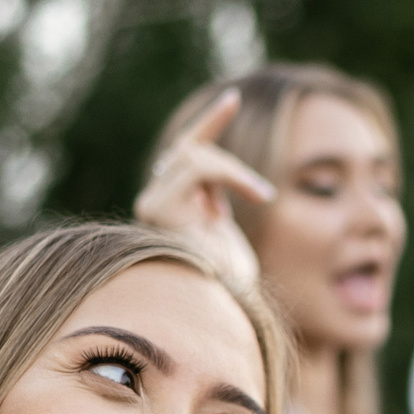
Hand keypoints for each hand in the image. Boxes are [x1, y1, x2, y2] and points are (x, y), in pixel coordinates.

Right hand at [131, 88, 274, 293]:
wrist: (226, 314)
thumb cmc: (231, 284)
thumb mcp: (223, 227)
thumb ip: (211, 196)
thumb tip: (207, 164)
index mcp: (169, 205)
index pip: (185, 150)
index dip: (209, 123)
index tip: (233, 98)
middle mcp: (153, 203)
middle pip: (189, 149)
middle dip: (229, 164)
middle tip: (262, 195)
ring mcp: (152, 207)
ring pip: (194, 155)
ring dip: (233, 172)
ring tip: (260, 198)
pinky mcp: (159, 211)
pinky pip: (199, 167)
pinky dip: (232, 174)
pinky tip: (258, 197)